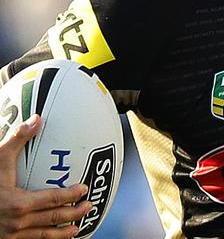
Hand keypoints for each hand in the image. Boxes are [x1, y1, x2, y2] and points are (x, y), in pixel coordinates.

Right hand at [0, 114, 90, 238]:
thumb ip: (17, 139)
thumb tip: (37, 119)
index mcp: (17, 203)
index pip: (52, 199)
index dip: (71, 195)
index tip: (84, 188)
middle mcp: (15, 223)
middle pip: (53, 219)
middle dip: (74, 214)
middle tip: (89, 206)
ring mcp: (9, 236)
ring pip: (43, 236)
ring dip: (63, 233)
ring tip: (77, 228)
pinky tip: (54, 237)